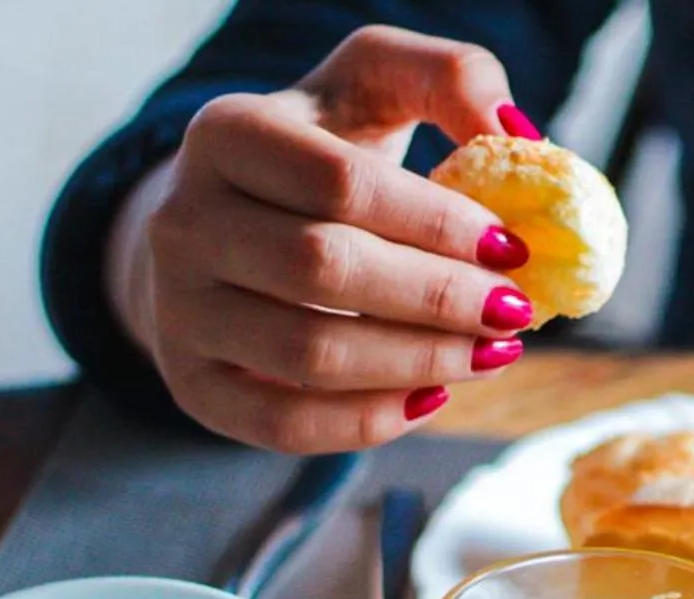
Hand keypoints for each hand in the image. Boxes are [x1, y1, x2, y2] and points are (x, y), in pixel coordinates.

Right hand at [107, 26, 544, 453]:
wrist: (228, 225)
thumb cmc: (324, 152)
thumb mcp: (377, 86)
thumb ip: (451, 79)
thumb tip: (515, 134)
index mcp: (228, 133)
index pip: (341, 185)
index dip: (438, 223)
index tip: (512, 250)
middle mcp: (183, 220)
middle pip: (325, 271)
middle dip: (439, 299)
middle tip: (514, 312)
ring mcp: (179, 309)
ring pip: (309, 357)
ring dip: (420, 363)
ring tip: (490, 353)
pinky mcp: (194, 385)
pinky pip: (285, 425)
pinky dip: (370, 422)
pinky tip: (432, 396)